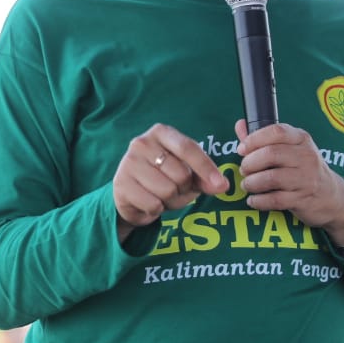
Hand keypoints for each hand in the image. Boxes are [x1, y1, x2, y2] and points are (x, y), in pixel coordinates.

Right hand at [113, 124, 228, 240]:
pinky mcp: (121, 184)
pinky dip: (156, 209)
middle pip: (181, 174)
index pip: (188, 148)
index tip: (220, 184)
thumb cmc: (161, 177)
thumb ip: (204, 178)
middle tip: (174, 189)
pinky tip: (148, 202)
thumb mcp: (185, 172)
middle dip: (184, 189)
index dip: (206, 168)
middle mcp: (142, 143)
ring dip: (171, 201)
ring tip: (161, 196)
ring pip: (167, 191)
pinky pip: (153, 204)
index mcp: (161, 133)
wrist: (128, 193)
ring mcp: (129, 163)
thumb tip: (222, 186)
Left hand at [234, 119, 343, 244]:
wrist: (331, 196)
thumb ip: (263, 138)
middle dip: (249, 163)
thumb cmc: (303, 168)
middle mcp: (306, 156)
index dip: (254, 139)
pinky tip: (253, 199)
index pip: (277, 131)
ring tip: (247, 184)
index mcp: (301, 139)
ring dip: (252, 183)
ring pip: (271, 178)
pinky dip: (258, 200)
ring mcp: (306, 178)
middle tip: (244, 170)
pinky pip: (274, 199)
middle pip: (270, 154)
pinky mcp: (303, 199)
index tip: (241, 149)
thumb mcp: (290, 148)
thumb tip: (240, 125)